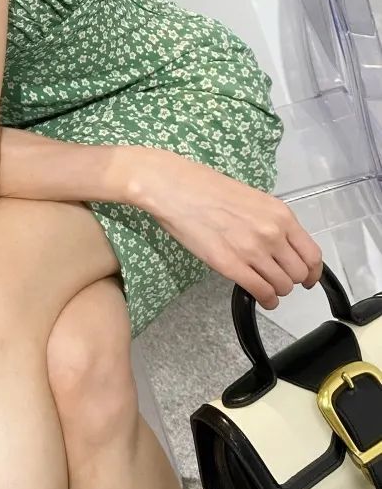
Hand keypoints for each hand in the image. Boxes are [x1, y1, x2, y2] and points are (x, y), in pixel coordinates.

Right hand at [132, 150, 323, 309]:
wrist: (175, 188)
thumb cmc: (207, 188)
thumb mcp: (252, 199)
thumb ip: (270, 222)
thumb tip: (280, 245)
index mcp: (280, 215)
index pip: (312, 255)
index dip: (313, 273)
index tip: (308, 279)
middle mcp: (273, 234)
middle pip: (299, 274)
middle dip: (291, 280)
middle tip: (277, 278)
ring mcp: (253, 251)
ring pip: (283, 286)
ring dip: (277, 290)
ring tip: (266, 287)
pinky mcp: (231, 266)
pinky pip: (262, 292)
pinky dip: (266, 300)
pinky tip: (261, 298)